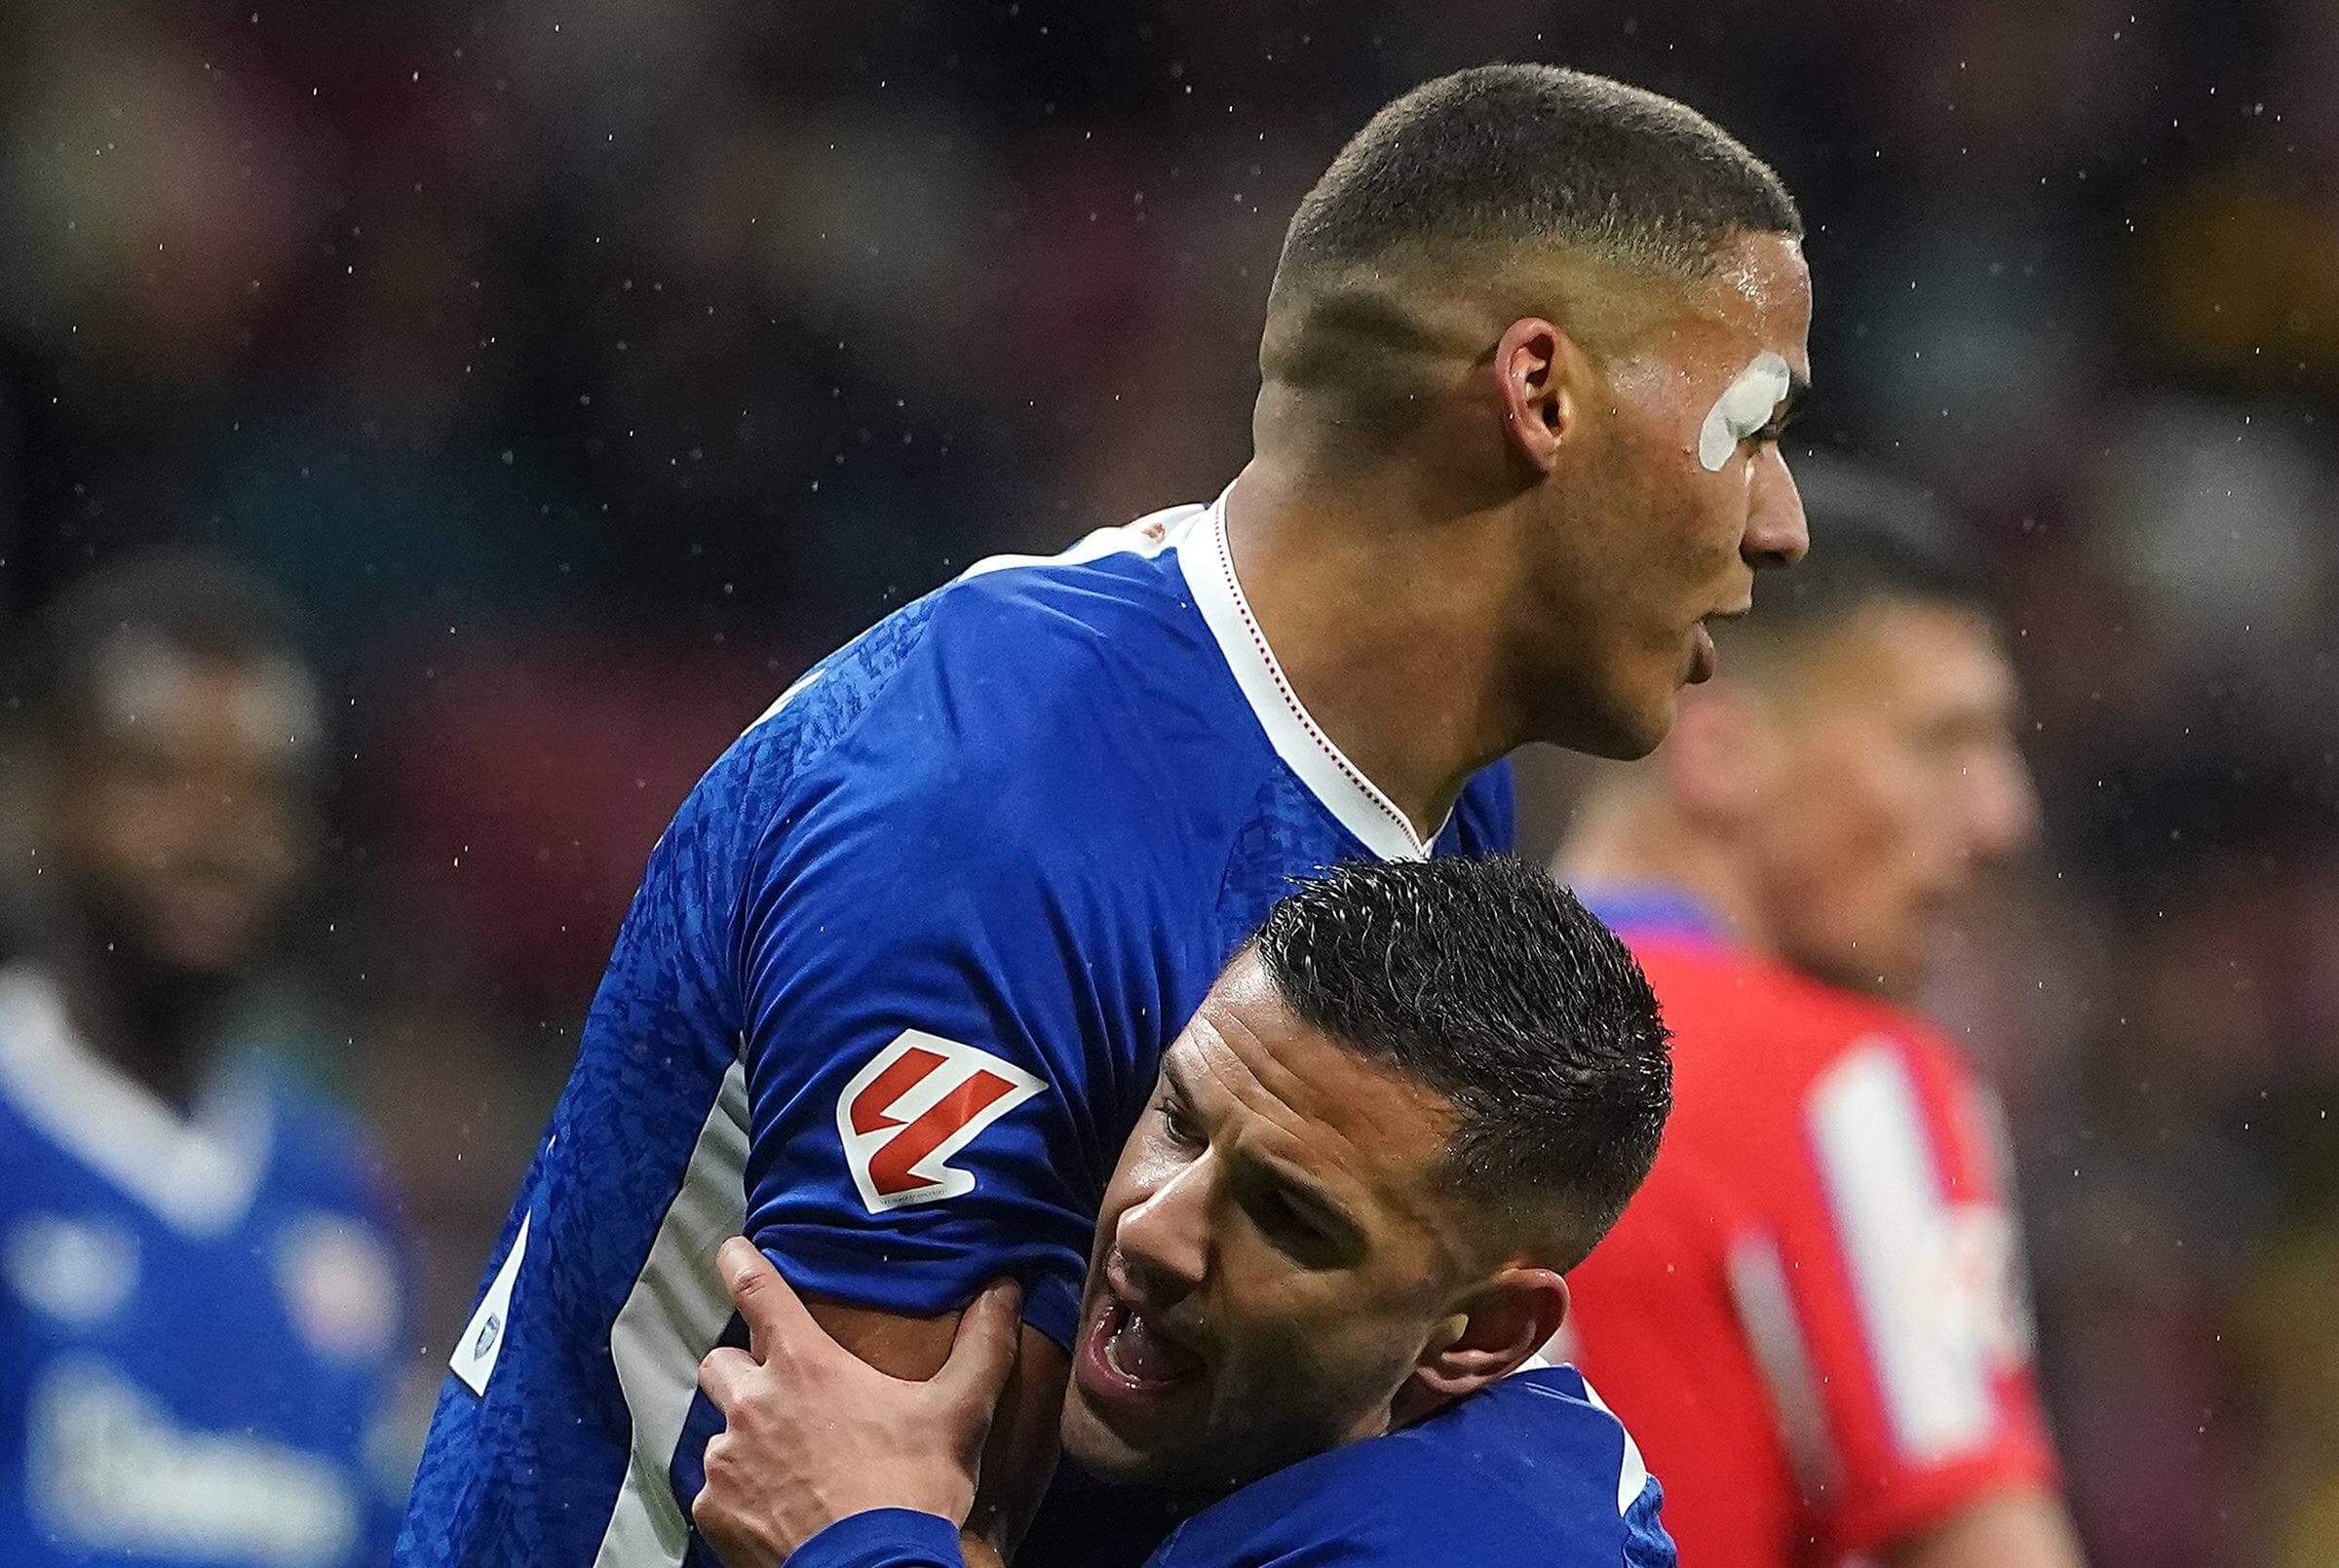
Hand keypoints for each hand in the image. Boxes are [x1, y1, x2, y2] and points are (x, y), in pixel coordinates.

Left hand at [692, 1238, 1022, 1567]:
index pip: (757, 1290)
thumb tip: (1007, 1287)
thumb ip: (983, 1344)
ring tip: (788, 1464)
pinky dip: (740, 1494)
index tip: (728, 1250)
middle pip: (721, 1361)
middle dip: (743, 1370)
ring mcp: (727, 1459)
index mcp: (805, 1365)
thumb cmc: (913, 1490)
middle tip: (780, 1394)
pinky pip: (714, 1489)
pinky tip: (778, 1508)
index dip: (738, 1262)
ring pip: (717, 1429)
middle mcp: (754, 1402)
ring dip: (745, 1437)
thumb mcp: (959, 1412)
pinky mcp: (715, 1511)